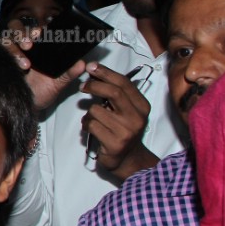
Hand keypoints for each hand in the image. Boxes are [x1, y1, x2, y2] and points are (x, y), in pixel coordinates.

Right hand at [0, 21, 85, 109]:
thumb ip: (68, 73)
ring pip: (5, 37)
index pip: (35, 29)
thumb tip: (83, 64)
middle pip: (16, 26)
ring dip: (13, 48)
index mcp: (37, 46)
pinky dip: (0, 53)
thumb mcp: (57, 84)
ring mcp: (7, 51)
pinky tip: (10, 65)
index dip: (36, 28)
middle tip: (29, 45)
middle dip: (22, 33)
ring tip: (24, 65)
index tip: (41, 33)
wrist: (25, 108)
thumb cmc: (41, 93)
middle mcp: (20, 45)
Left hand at [80, 63, 153, 178]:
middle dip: (94, 85)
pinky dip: (86, 124)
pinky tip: (91, 128)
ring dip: (88, 112)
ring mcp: (126, 131)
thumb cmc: (122, 130)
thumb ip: (115, 94)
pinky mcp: (114, 143)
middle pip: (113, 92)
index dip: (106, 72)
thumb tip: (95, 72)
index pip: (124, 83)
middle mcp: (137, 118)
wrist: (127, 159)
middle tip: (83, 86)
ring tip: (92, 119)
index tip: (91, 66)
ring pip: (96, 110)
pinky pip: (91, 124)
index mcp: (142, 106)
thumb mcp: (126, 110)